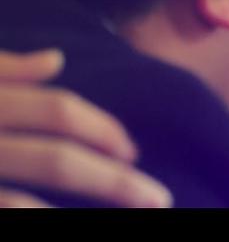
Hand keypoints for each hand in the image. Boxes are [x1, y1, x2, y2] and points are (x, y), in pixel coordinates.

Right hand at [0, 49, 171, 206]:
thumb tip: (56, 59)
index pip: (59, 112)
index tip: (133, 152)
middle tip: (159, 200)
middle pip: (58, 161)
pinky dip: (40, 218)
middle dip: (115, 182)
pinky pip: (9, 209)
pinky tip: (67, 222)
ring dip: (94, 198)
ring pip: (26, 203)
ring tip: (139, 213)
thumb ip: (6, 68)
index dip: (103, 131)